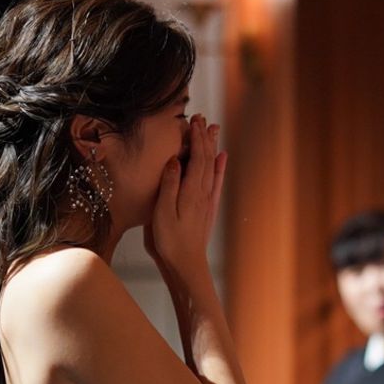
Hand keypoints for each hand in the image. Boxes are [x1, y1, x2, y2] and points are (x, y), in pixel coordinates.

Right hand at [148, 114, 226, 277]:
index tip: (193, 121)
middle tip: (201, 118)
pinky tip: (221, 159)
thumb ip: (169, 185)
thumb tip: (176, 160)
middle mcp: (203, 193)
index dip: (196, 137)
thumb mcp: (162, 212)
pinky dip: (219, 167)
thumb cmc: (170, 242)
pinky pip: (216, 182)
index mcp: (191, 191)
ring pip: (212, 167)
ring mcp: (207, 200)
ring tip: (213, 130)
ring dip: (212, 147)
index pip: (197, 157)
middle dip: (204, 137)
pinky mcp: (208, 208)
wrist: (187, 265)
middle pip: (207, 158)